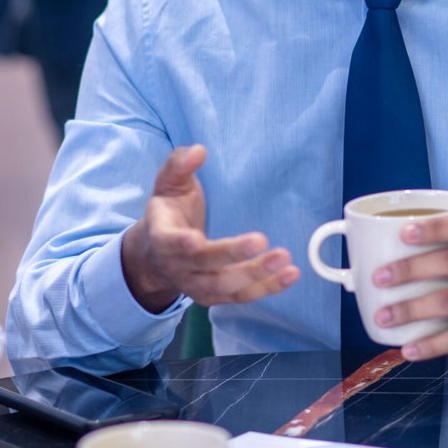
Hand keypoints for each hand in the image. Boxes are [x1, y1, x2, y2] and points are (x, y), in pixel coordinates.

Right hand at [121, 146, 299, 312]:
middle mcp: (177, 267)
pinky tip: (290, 275)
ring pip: (226, 286)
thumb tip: (198, 150)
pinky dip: (267, 288)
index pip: (170, 242)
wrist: (157, 255)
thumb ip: (180, 164)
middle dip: (232, 255)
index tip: (196, 239)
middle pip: (204, 266)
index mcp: (162, 237)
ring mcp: (196, 285)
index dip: (181, 243)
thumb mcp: (168, 184)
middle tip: (261, 240)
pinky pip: (242, 296)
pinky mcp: (215, 296)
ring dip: (256, 275)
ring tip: (283, 259)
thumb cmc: (169, 213)